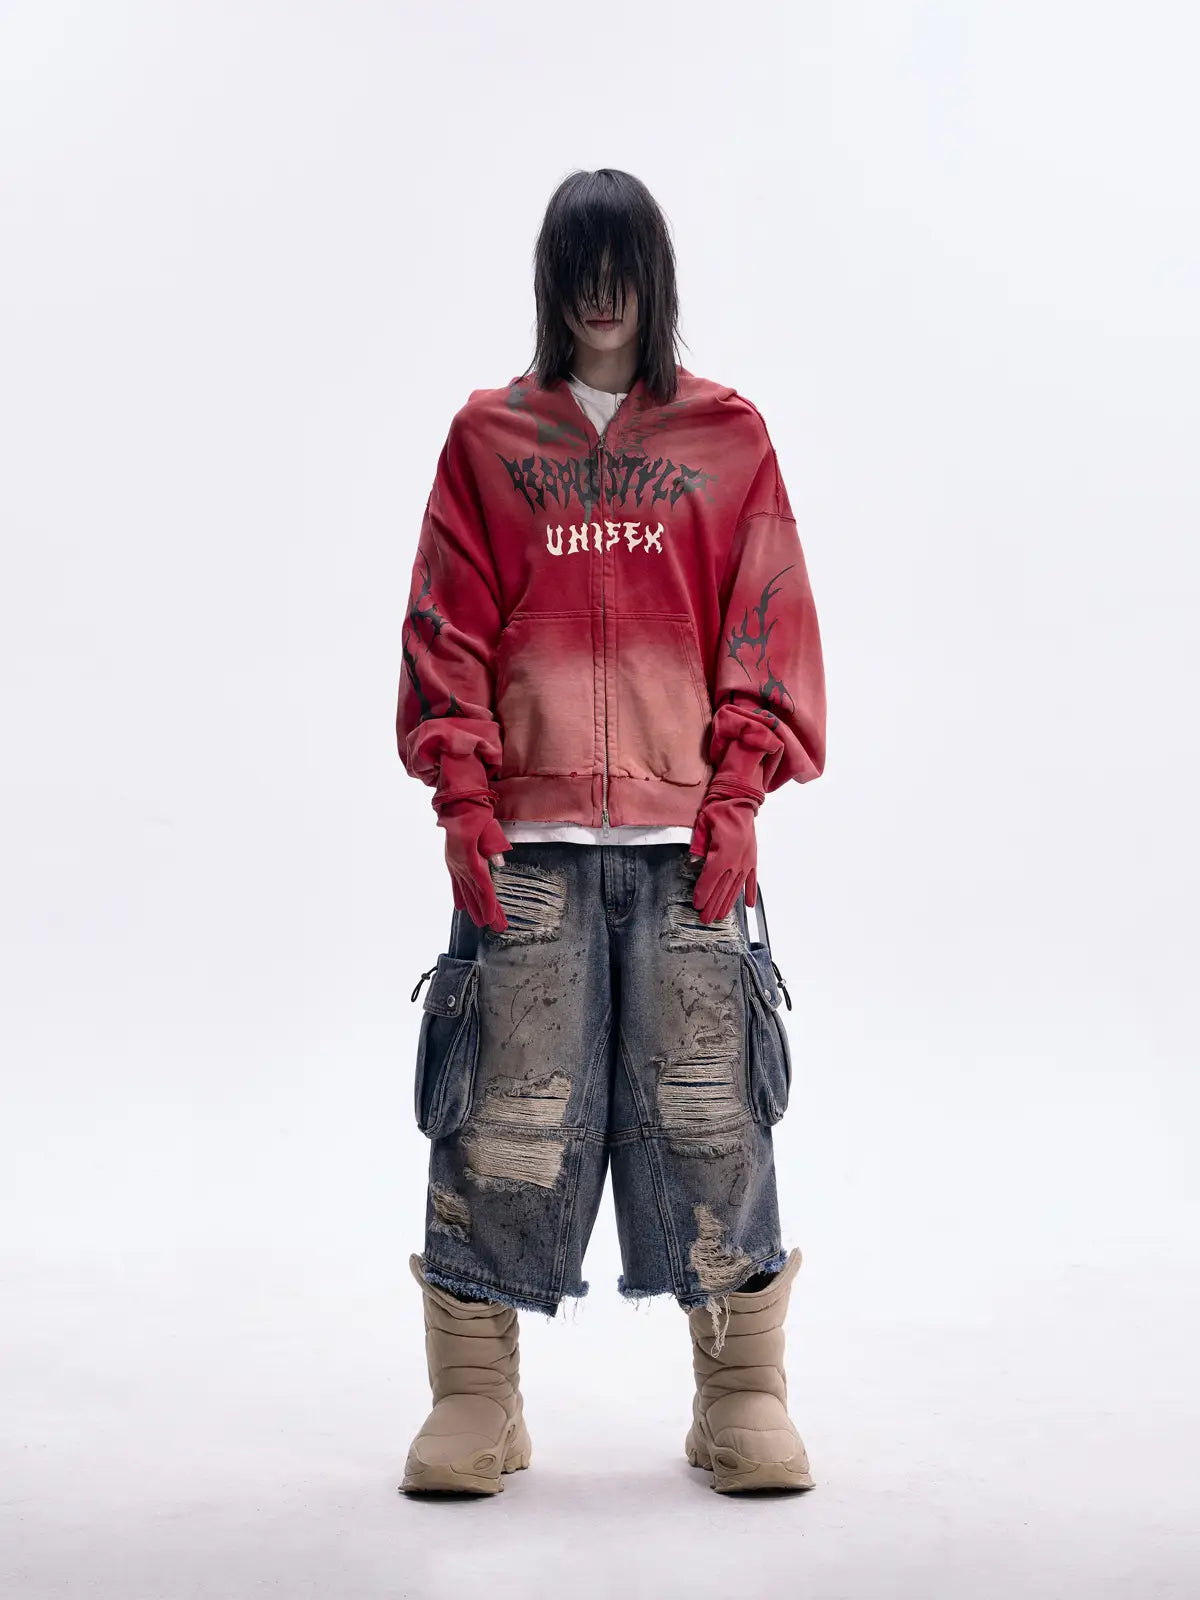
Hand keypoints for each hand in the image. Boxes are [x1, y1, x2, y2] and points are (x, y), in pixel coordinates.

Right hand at [436, 795, 512, 931]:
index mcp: (470, 858)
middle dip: (485, 911)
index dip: (489, 905)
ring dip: (473, 907)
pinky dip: (459, 894)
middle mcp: (461, 864)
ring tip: (480, 922)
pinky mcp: (452, 859)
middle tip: (495, 927)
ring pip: (465, 890)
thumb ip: (493, 846)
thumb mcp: (488, 828)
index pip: (483, 887)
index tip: (493, 919)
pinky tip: (460, 906)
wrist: (457, 803)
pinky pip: (456, 881)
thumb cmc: (475, 814)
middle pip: (475, 893)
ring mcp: (455, 863)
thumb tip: (498, 863)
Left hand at [688, 793, 758, 923]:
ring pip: (736, 887)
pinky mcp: (752, 857)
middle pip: (723, 888)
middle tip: (706, 919)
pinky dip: (751, 892)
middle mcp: (737, 859)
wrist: (740, 798)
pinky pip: (752, 879)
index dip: (703, 894)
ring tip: (721, 916)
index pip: (710, 878)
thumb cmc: (719, 809)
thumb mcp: (703, 825)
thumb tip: (694, 864)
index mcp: (723, 852)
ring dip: (728, 903)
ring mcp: (746, 860)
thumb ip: (698, 846)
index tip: (698, 906)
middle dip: (714, 905)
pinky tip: (750, 905)